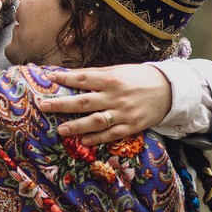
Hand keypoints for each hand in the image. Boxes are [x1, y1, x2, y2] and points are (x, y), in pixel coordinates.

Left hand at [37, 63, 171, 145]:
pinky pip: (111, 135)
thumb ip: (96, 74)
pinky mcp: (131, 127)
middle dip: (61, 105)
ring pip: (96, 121)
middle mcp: (115, 96)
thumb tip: (71, 75)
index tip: (49, 78)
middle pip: (84, 101)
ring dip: (76, 126)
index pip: (83, 78)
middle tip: (43, 107)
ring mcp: (123, 113)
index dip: (65, 78)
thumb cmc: (138, 78)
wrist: (168, 90)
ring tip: (60, 130)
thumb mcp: (118, 70)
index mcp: (111, 79)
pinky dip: (96, 138)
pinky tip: (83, 141)